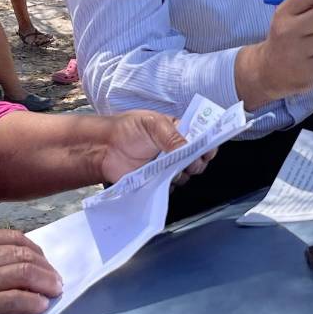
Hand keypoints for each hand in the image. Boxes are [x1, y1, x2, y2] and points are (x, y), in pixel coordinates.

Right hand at [0, 229, 61, 313]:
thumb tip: (16, 262)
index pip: (14, 237)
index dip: (35, 249)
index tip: (44, 261)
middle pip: (23, 255)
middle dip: (46, 268)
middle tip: (56, 280)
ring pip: (23, 274)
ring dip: (45, 283)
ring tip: (55, 291)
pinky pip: (14, 300)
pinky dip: (32, 302)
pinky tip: (41, 306)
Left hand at [99, 110, 215, 185]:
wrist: (105, 148)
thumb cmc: (128, 129)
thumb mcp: (152, 124)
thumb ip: (173, 136)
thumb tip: (189, 149)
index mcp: (179, 132)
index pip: (202, 140)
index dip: (207, 146)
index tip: (206, 151)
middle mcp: (176, 151)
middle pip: (198, 161)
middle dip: (196, 163)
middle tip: (188, 162)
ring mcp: (167, 168)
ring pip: (186, 176)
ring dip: (182, 174)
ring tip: (169, 169)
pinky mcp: (157, 182)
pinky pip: (170, 189)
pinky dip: (168, 186)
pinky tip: (160, 180)